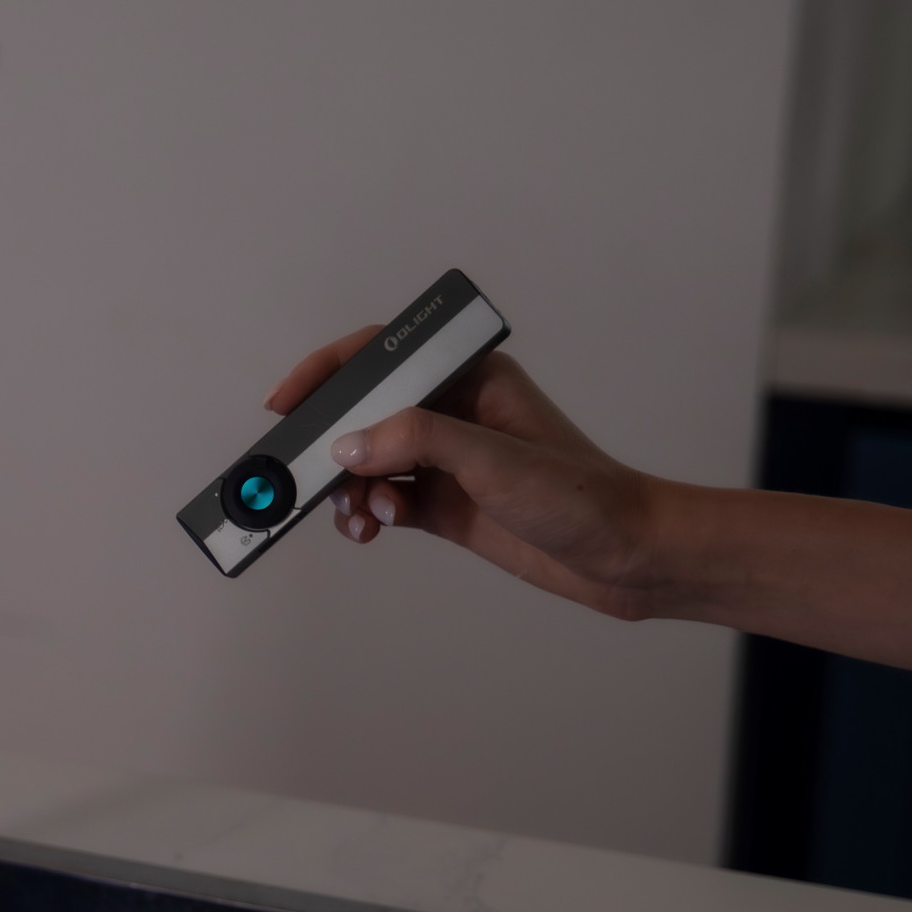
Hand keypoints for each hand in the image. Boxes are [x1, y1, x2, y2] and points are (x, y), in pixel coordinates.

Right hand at [265, 334, 679, 620]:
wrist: (625, 555)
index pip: (380, 356)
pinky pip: (384, 499)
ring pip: (368, 462)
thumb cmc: (581, 495)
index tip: (286, 403)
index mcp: (470, 377)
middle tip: (302, 474)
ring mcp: (447, 460)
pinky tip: (373, 528)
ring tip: (358, 516)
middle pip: (364, 413)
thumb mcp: (493, 460)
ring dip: (348, 489)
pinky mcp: (445, 503)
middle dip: (330, 444)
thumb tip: (347, 448)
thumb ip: (416, 441)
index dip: (326, 372)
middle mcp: (453, 412)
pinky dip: (367, 514)